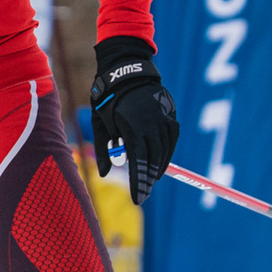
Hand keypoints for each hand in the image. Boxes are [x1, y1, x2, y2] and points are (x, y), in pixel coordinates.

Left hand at [89, 36, 178, 204]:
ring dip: (158, 168)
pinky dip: (166, 153)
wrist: (126, 71)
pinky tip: (159, 163)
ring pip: (165, 152)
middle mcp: (152, 125)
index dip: (139, 183)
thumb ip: (104, 150)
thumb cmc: (107, 99)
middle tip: (142, 194)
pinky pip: (171, 140)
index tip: (138, 200)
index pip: (139, 163)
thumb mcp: (100, 124)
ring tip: (150, 181)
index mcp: (134, 128)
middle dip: (148, 179)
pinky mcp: (171, 116)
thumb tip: (104, 174)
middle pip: (154, 160)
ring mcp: (164, 120)